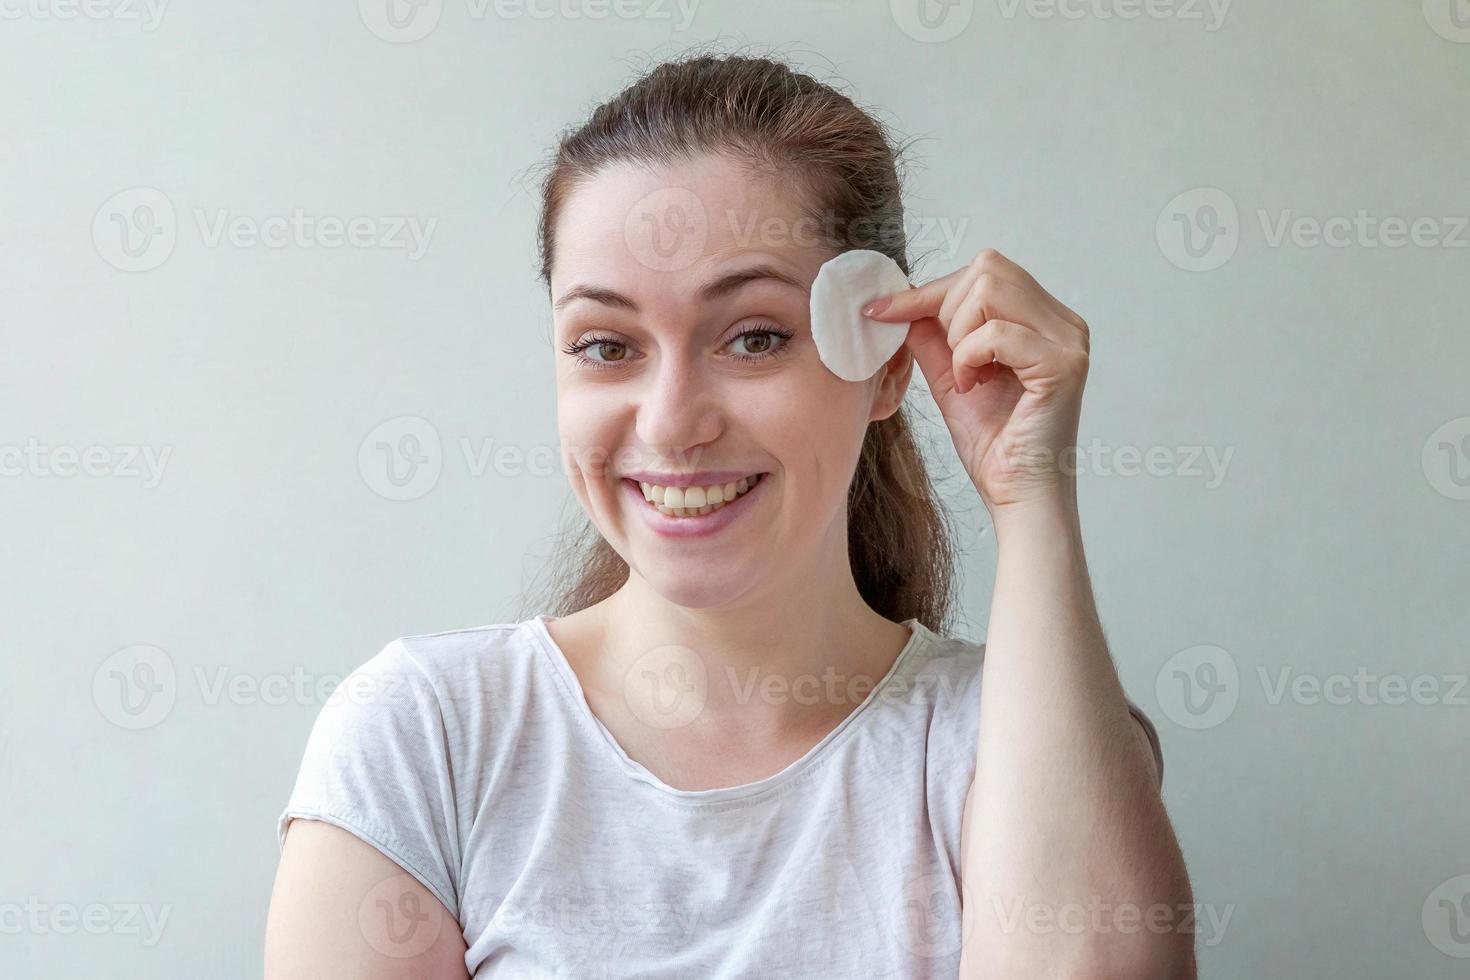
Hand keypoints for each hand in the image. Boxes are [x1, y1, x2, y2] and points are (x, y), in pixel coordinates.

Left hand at [864, 249, 1089, 514]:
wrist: (1017, 496)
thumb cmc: (994, 446)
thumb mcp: (951, 378)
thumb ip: (933, 338)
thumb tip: (902, 302)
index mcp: (1043, 319)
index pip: (985, 270)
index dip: (929, 289)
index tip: (882, 310)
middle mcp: (1064, 322)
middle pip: (988, 268)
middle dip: (947, 311)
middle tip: (954, 363)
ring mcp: (1069, 341)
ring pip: (990, 290)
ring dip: (959, 335)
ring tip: (967, 377)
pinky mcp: (1063, 364)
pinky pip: (997, 333)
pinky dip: (969, 358)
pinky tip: (974, 387)